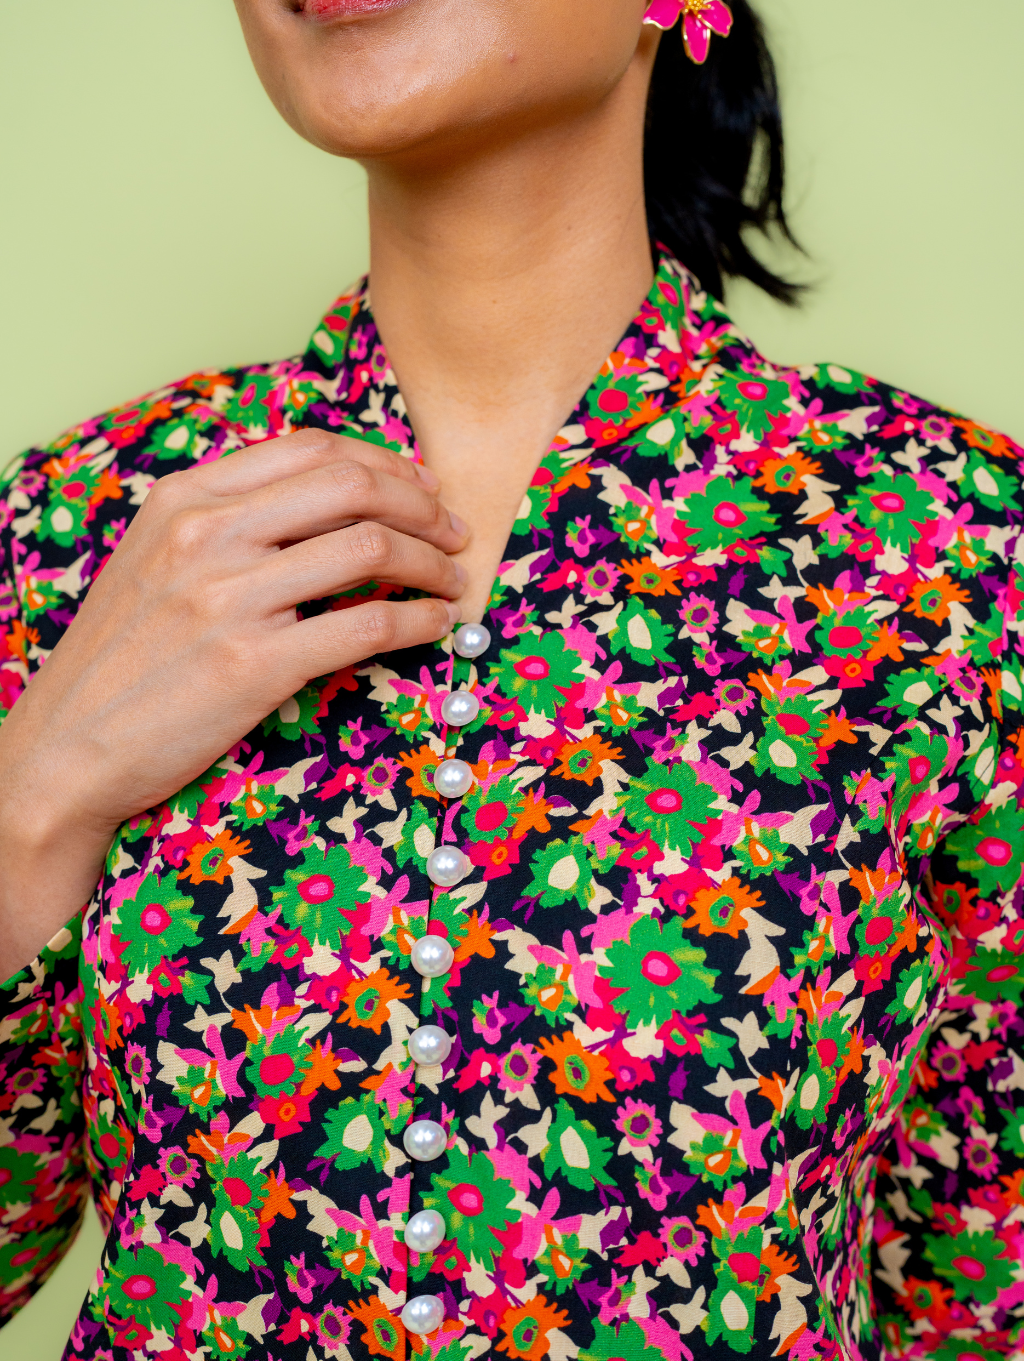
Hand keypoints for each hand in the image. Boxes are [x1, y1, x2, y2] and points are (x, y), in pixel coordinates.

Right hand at [0, 430, 467, 976]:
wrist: (64, 750)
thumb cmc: (120, 662)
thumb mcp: (154, 562)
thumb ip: (224, 523)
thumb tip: (318, 504)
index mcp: (185, 500)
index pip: (310, 449)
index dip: (384, 462)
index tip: (421, 487)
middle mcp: (208, 535)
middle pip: (352, 486)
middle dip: (422, 505)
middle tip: (453, 531)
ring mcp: (230, 599)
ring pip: (370, 549)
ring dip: (433, 562)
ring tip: (453, 580)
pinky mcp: (255, 665)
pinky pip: (367, 624)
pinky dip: (420, 619)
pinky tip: (436, 624)